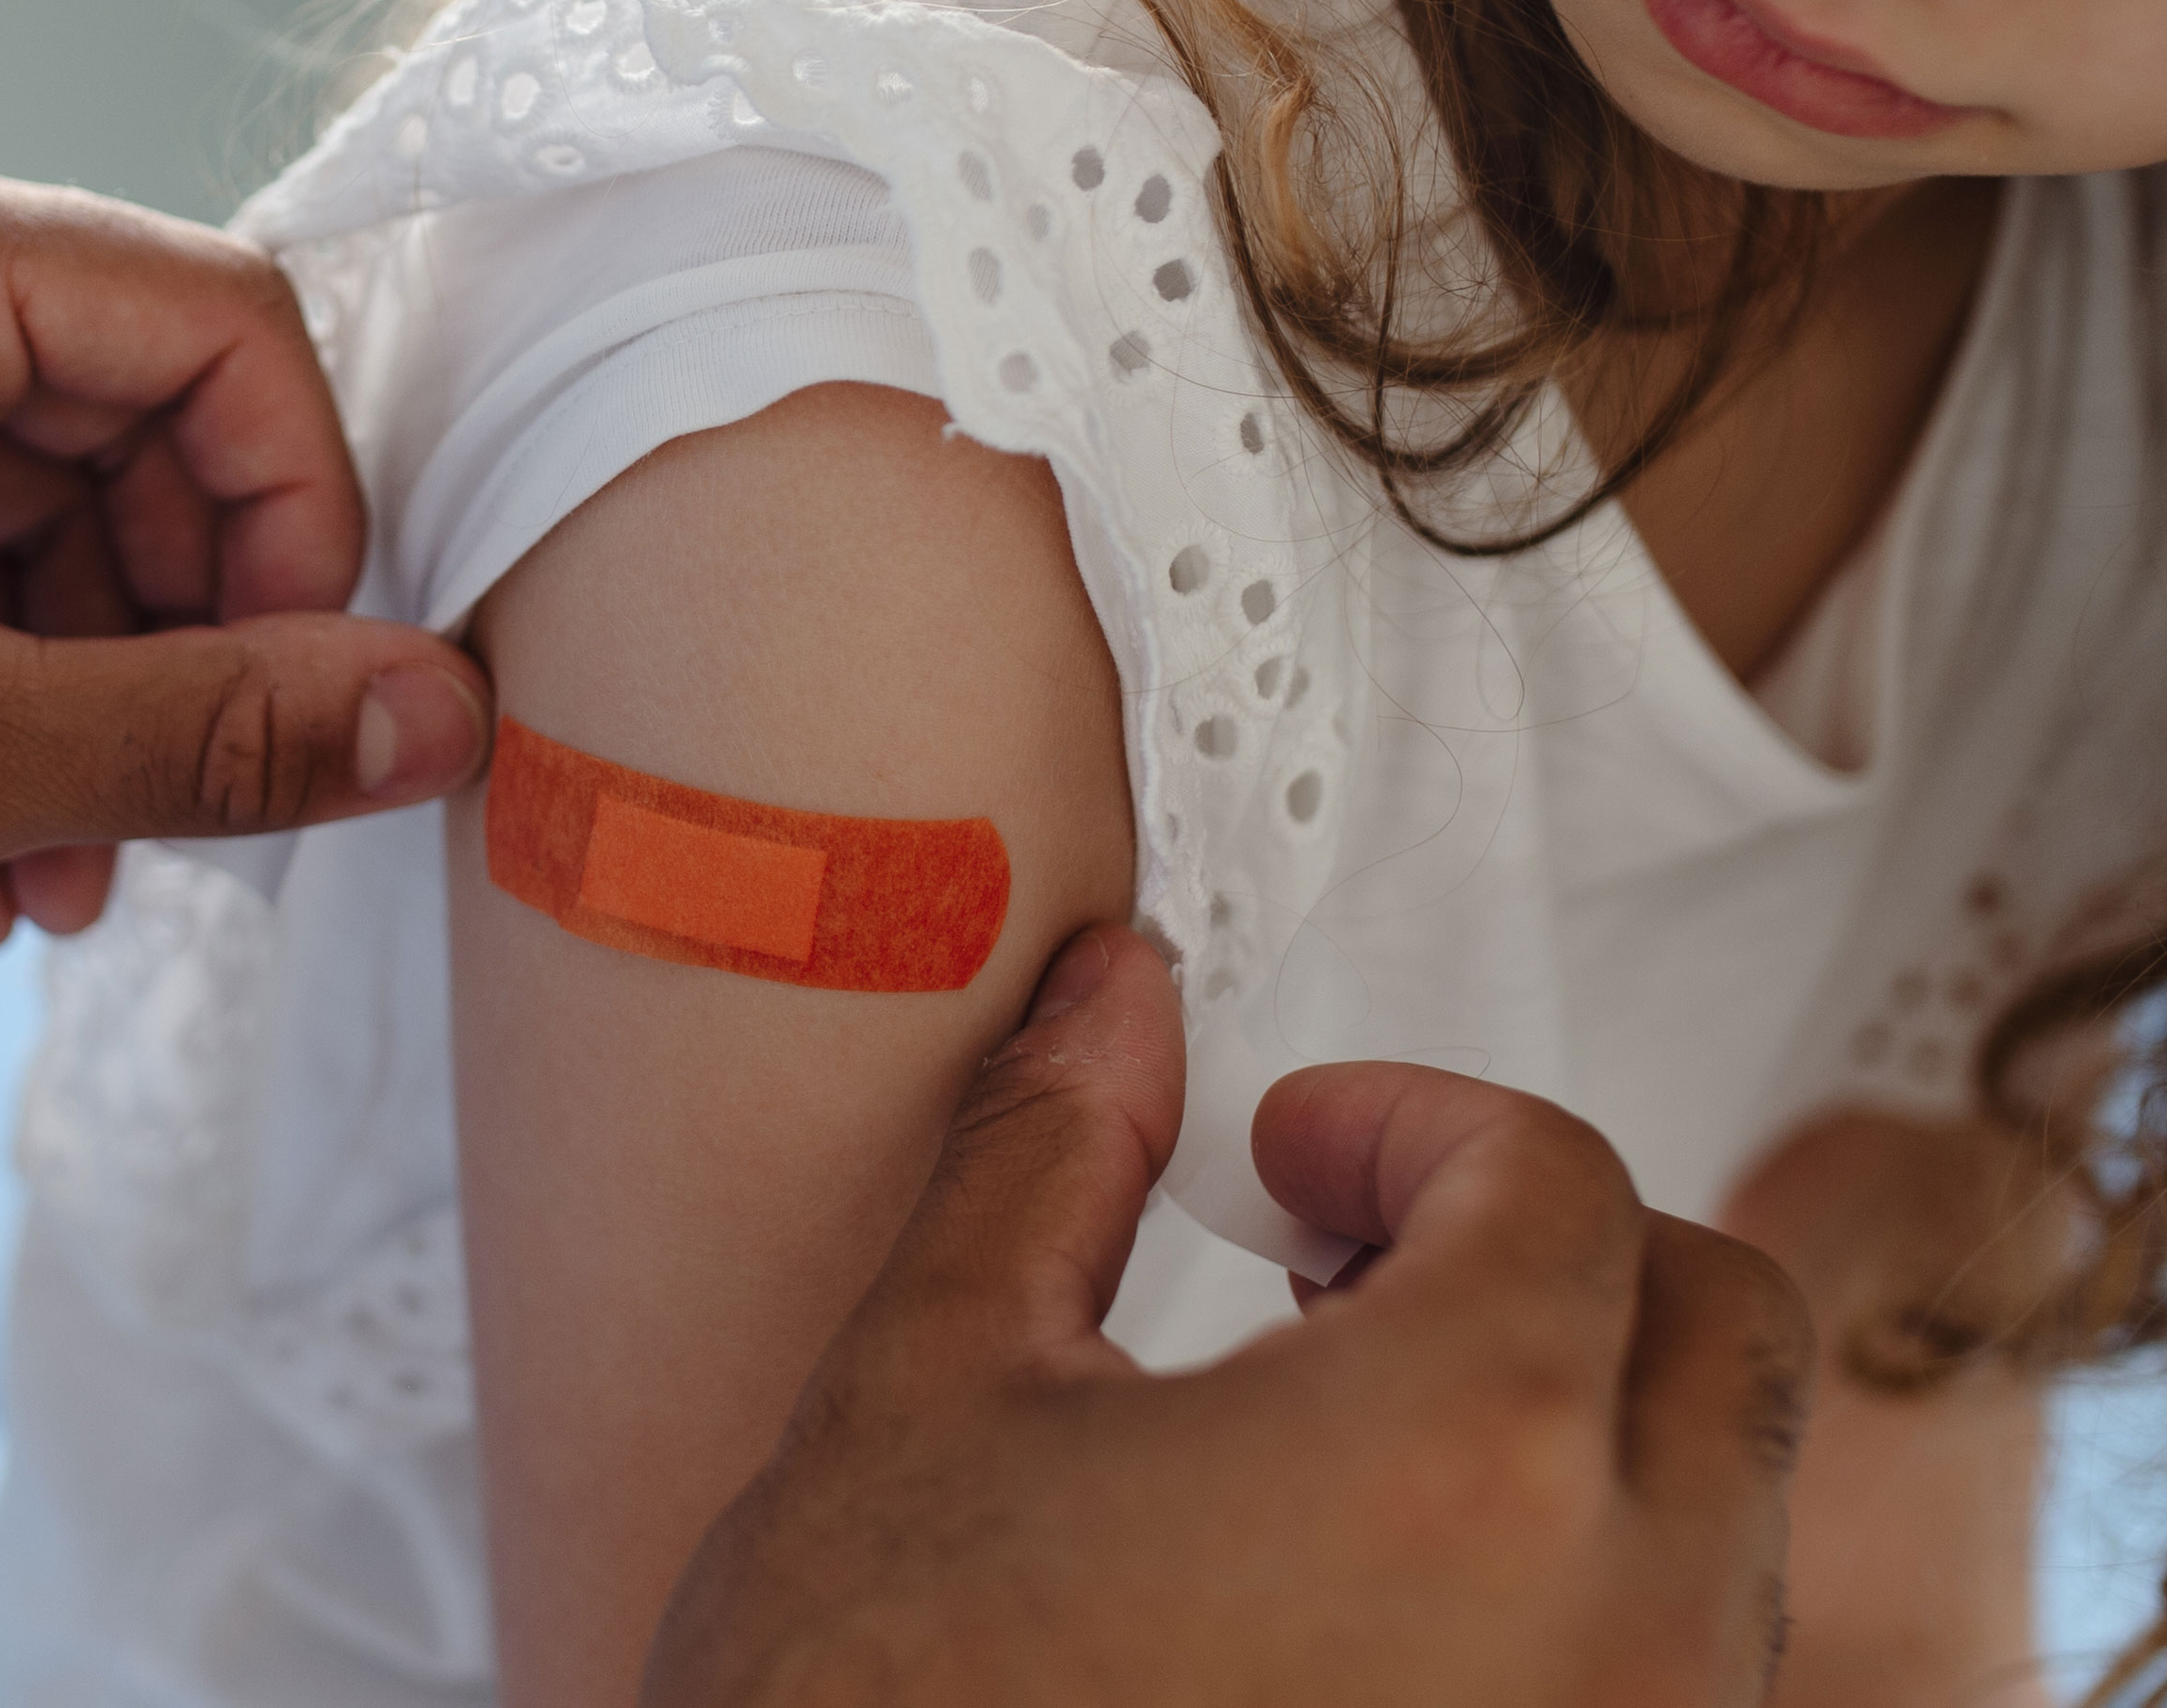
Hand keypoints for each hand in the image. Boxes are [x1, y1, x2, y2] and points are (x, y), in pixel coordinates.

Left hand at [0, 111, 489, 1021]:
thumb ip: (221, 732)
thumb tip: (444, 714)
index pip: (220, 330)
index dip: (299, 528)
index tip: (302, 699)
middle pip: (140, 415)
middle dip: (175, 644)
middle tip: (165, 824)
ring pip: (54, 489)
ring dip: (86, 690)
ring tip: (43, 869)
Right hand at [648, 928, 1810, 1705]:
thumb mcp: (930, 1383)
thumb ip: (1052, 1156)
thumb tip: (1111, 1011)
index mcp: (1460, 1462)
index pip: (1559, 1183)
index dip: (1412, 1120)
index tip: (1302, 1150)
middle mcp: (1607, 1642)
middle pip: (1718, 1327)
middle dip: (1553, 1240)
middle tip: (1368, 1245)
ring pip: (1721, 1518)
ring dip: (1577, 1414)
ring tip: (1356, 1417)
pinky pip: (1666, 1678)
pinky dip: (1575, 1584)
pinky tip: (1382, 1586)